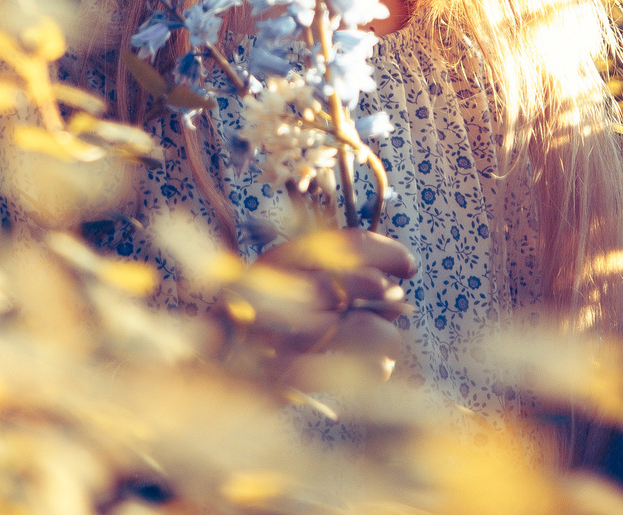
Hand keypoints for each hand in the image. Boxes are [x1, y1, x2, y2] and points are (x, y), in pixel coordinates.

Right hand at [228, 229, 414, 373]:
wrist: (213, 377)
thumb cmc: (261, 324)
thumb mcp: (287, 284)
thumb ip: (334, 275)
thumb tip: (395, 285)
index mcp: (278, 262)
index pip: (344, 244)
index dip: (386, 252)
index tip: (409, 266)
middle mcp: (277, 292)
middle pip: (352, 282)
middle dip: (385, 292)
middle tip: (399, 302)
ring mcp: (279, 336)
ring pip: (360, 326)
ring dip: (386, 334)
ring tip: (389, 340)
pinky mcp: (287, 376)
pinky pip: (352, 371)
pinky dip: (377, 368)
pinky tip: (379, 368)